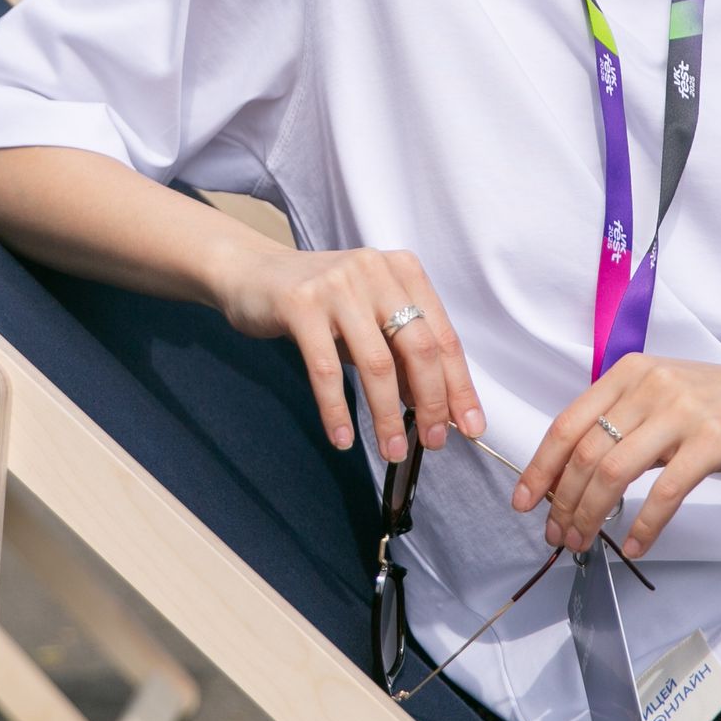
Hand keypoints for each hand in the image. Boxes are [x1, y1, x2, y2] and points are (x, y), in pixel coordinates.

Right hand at [211, 243, 485, 461]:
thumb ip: (400, 352)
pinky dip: (337, 409)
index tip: (469, 427)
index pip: (443, 336)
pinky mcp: (300, 304)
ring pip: (376, 364)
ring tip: (391, 449)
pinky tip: (343, 438)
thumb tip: (433, 406)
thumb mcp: (368, 318)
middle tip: (432, 442)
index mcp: (402, 270)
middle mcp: (374, 271)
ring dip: (387, 415)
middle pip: (418, 348)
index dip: (459, 386)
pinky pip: (325, 369)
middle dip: (431, 403)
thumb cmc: (319, 302)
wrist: (251, 273)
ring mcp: (337, 285)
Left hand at [512, 352, 720, 558]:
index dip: (540, 467)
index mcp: (629, 373)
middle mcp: (649, 385)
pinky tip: (636, 546)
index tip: (525, 501)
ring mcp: (681, 411)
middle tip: (557, 534)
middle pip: (586, 452)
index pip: (568, 423)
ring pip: (615, 472)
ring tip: (584, 543)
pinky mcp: (714, 440)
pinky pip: (665, 490)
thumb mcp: (665, 398)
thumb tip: (578, 475)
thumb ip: (625, 425)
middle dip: (563, 501)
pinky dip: (645, 524)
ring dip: (592, 515)